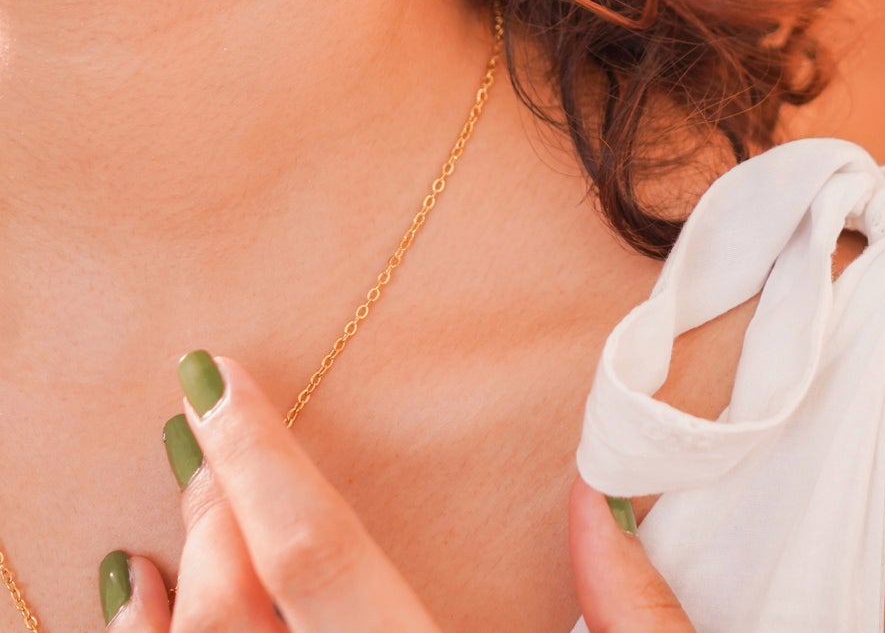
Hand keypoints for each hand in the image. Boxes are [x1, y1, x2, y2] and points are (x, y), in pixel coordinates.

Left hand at [98, 350, 695, 630]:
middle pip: (236, 612)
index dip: (259, 460)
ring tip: (170, 523)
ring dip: (163, 599)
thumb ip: (634, 606)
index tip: (212, 380)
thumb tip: (593, 492)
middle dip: (214, 508)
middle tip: (209, 432)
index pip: (320, 557)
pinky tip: (144, 617)